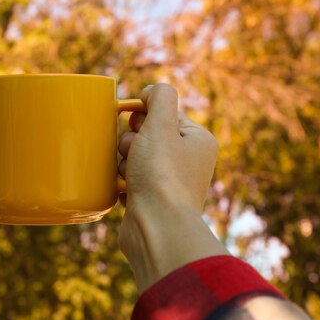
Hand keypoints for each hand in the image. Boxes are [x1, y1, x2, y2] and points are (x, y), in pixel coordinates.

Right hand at [117, 84, 227, 292]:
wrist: (156, 227)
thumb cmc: (161, 175)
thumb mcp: (161, 124)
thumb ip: (159, 97)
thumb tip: (151, 92)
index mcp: (197, 141)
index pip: (164, 113)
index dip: (144, 115)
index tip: (134, 123)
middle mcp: (187, 161)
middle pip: (147, 135)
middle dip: (131, 142)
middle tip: (133, 153)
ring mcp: (169, 182)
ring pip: (134, 157)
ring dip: (124, 162)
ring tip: (129, 176)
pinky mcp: (151, 201)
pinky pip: (128, 180)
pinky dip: (122, 182)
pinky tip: (125, 190)